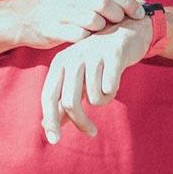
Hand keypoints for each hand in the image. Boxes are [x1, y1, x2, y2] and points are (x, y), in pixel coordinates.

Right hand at [11, 0, 145, 48]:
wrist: (22, 19)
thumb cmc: (57, 9)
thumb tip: (139, 2)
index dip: (127, 2)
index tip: (139, 13)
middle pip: (103, 2)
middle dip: (116, 15)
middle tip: (120, 23)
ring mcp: (58, 10)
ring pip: (92, 19)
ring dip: (102, 28)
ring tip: (101, 31)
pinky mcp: (50, 27)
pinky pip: (78, 35)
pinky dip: (87, 38)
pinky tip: (87, 39)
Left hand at [38, 16, 152, 143]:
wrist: (126, 32)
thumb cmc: (98, 60)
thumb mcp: (78, 79)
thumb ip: (62, 101)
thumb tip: (45, 126)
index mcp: (60, 63)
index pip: (49, 96)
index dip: (50, 120)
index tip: (54, 141)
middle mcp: (72, 57)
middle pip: (70, 102)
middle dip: (81, 123)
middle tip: (92, 132)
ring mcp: (92, 54)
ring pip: (95, 98)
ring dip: (103, 100)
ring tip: (107, 88)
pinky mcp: (113, 54)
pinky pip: (110, 88)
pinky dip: (113, 91)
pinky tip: (115, 82)